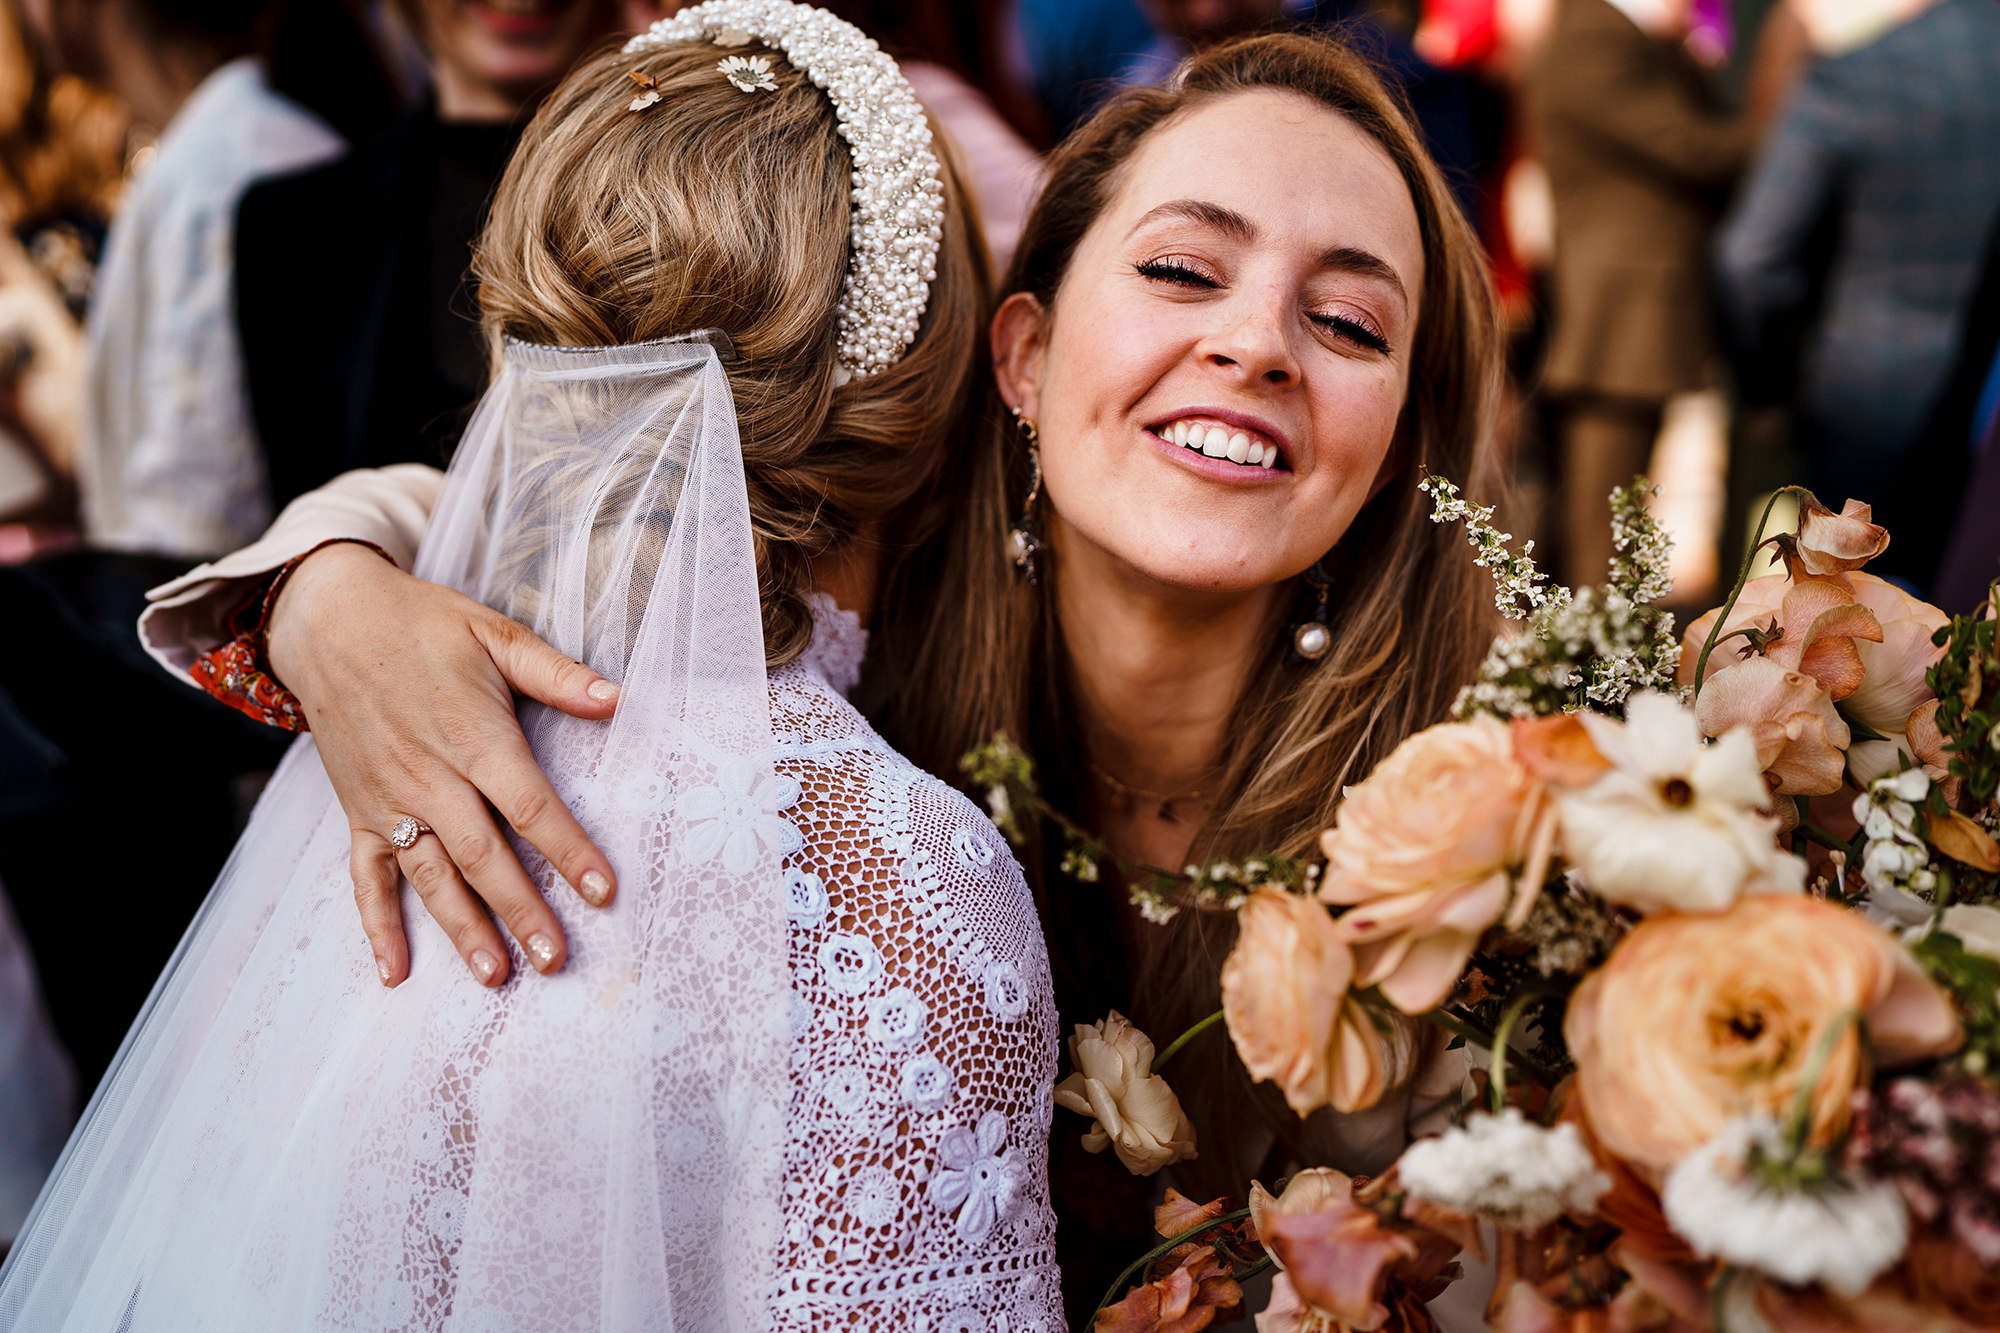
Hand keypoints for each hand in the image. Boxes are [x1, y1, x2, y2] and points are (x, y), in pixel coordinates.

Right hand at [267, 543, 620, 986]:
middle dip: (522, 909)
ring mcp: (388, 800)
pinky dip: (378, 926)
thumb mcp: (493, 633)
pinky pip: (365, 877)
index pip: (529, 805)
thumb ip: (555, 673)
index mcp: (472, 735)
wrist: (329, 620)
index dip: (568, 850)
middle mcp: (428, 777)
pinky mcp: (356, 811)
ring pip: (430, 876)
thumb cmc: (422, 624)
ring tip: (497, 976)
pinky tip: (397, 972)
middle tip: (557, 958)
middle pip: (482, 854)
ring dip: (463, 929)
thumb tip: (616, 699)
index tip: (603, 892)